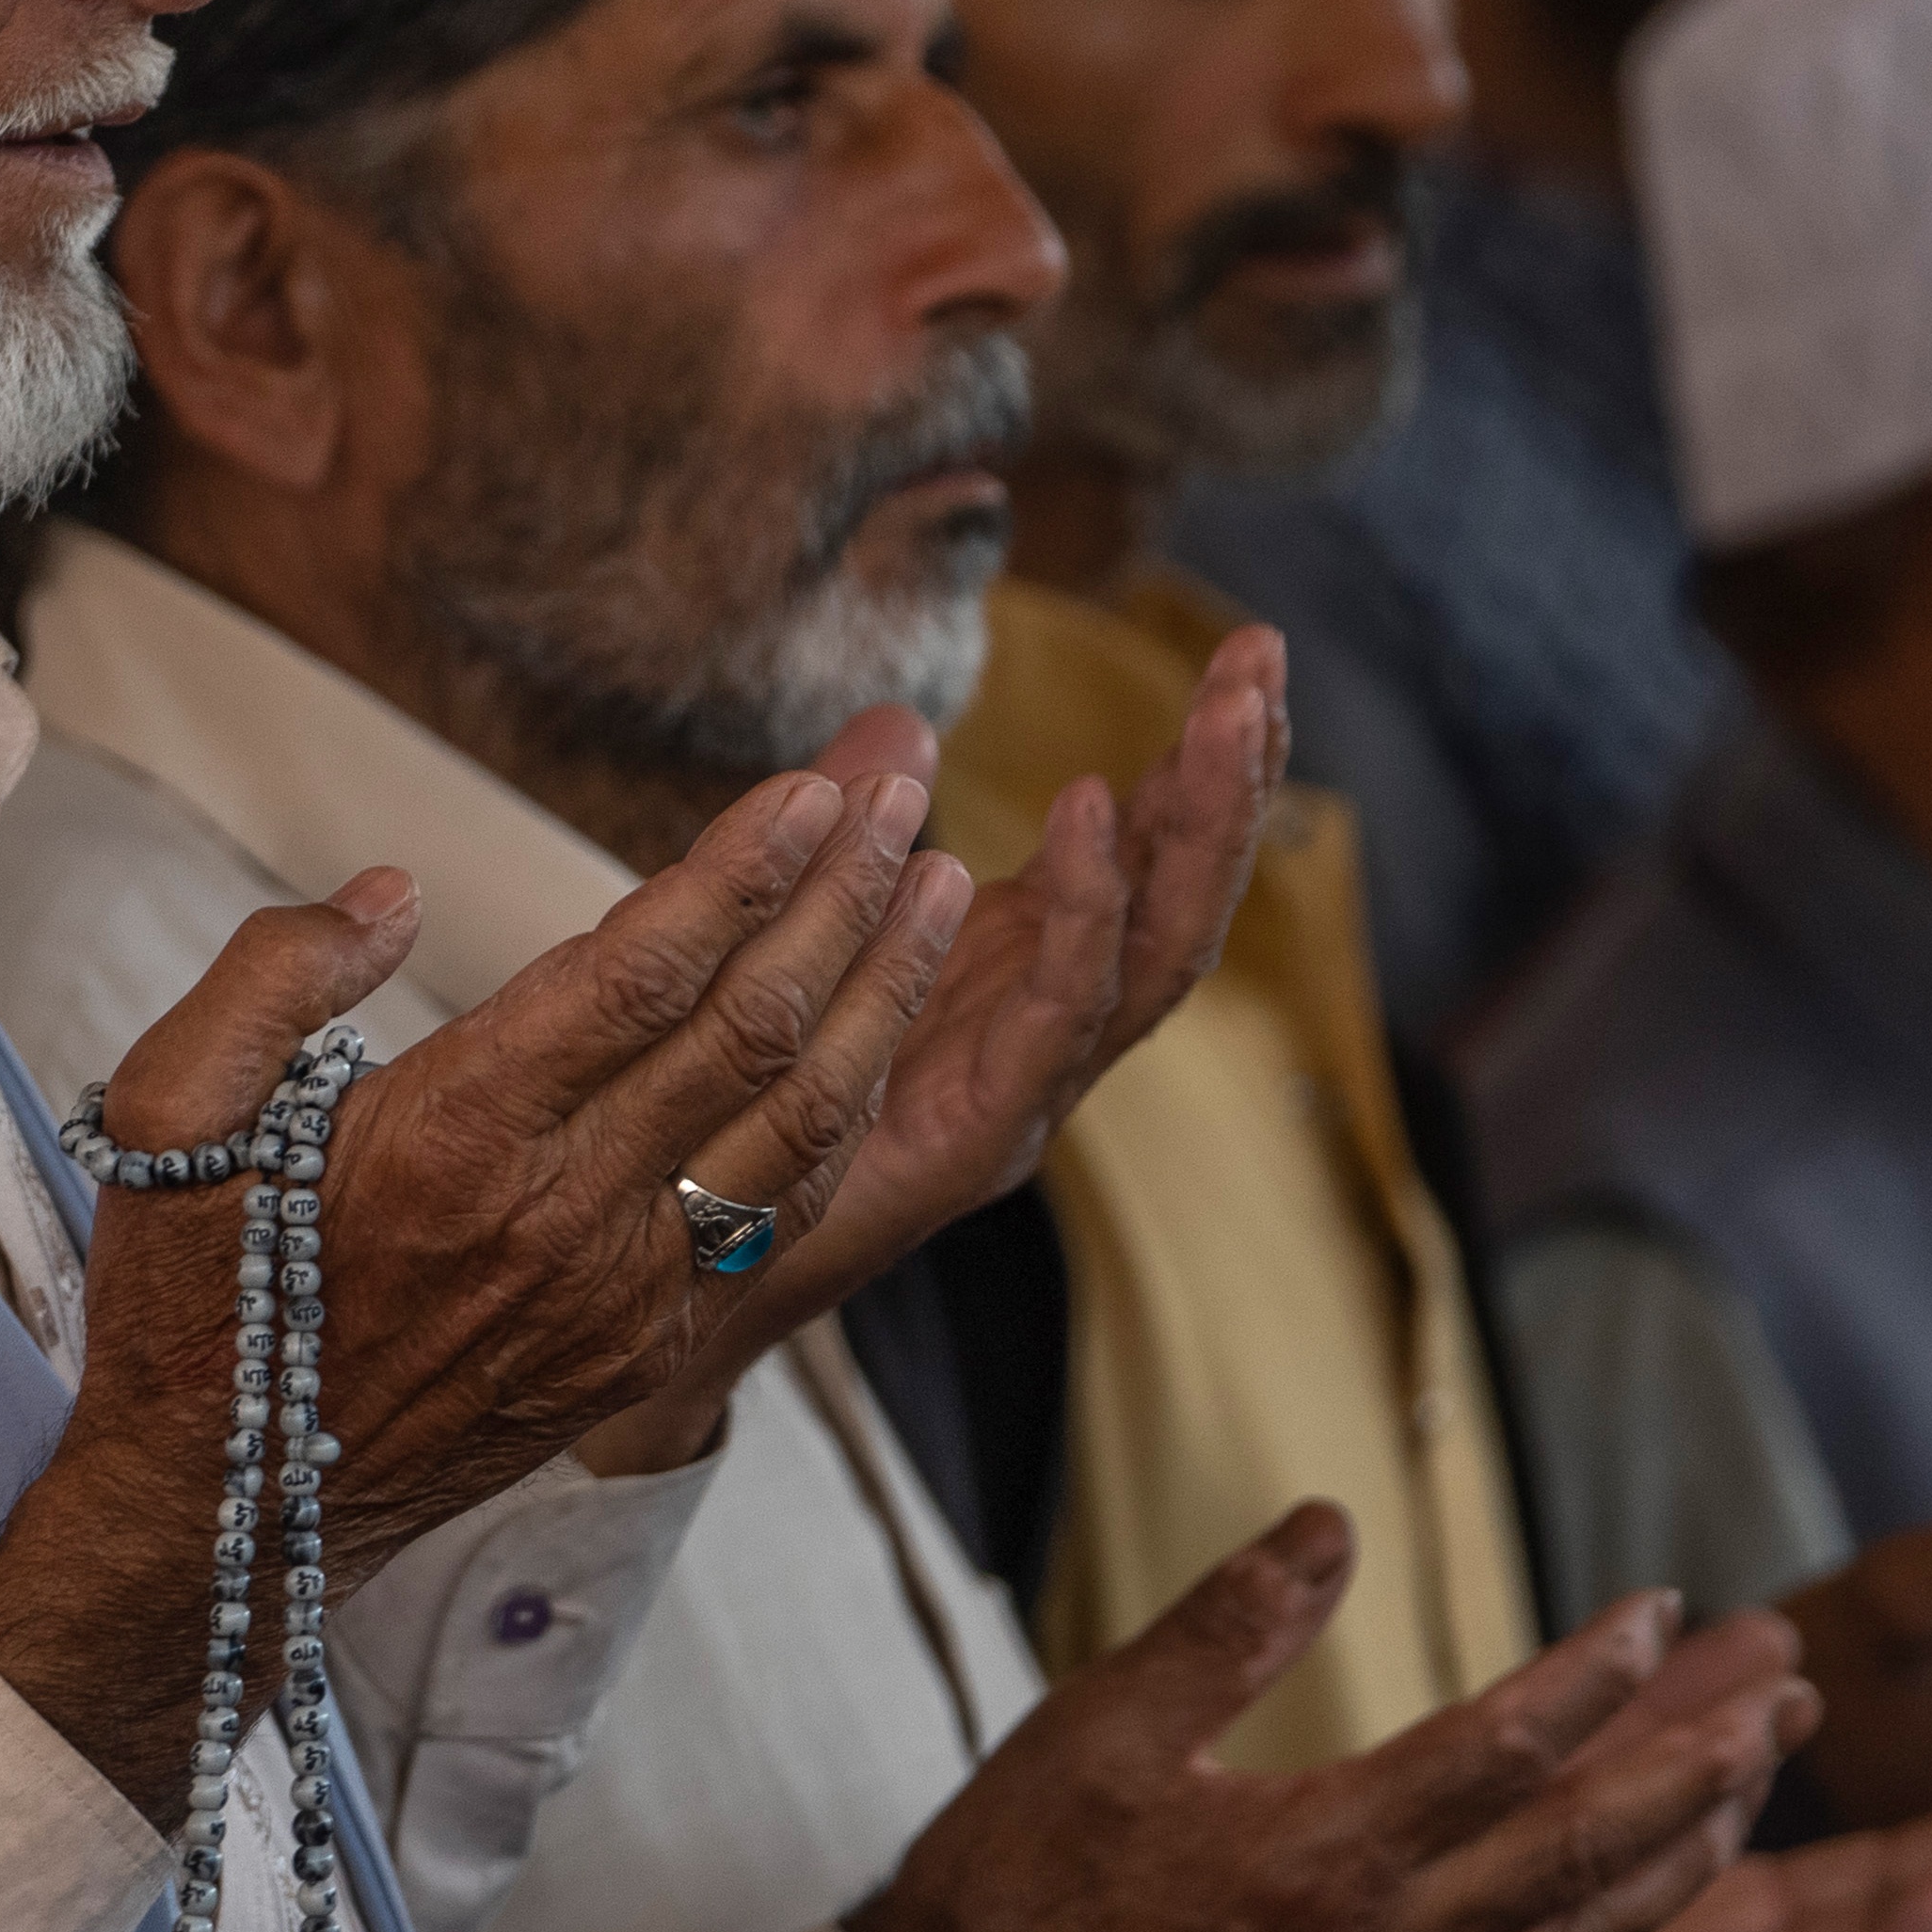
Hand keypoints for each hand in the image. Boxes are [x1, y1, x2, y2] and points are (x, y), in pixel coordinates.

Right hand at [0, 762, 965, 1818]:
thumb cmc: (191, 1296)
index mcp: (451, 1138)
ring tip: (946, 889)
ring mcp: (622, 1289)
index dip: (742, 869)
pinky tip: (886, 1031)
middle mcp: (562, 1213)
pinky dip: (849, 1109)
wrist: (228, 1516)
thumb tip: (390, 892)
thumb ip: (269, 977)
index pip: (641, 971)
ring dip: (888, 996)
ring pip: (801, 1122)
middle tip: (911, 791)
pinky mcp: (647, 1342)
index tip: (815, 786)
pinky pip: (780, 1210)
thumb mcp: (170, 1114)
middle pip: (751, 1028)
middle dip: (847, 897)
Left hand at [580, 635, 1285, 1471]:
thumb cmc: (737, 1093)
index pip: (1149, 864)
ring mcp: (1028, 1094)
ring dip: (1198, 834)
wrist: (669, 1275)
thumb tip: (904, 719)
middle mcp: (1047, 1040)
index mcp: (1020, 982)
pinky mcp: (978, 1137)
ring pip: (1153, 956)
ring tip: (1223, 717)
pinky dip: (1084, 916)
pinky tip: (1088, 816)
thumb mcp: (810, 930)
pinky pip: (1055, 1020)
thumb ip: (861, 830)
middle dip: (1233, 784)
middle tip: (1261, 663)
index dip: (1204, 768)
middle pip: (1182, 904)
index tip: (1245, 656)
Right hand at [849, 1504, 1813, 1931]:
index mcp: (1323, 1857)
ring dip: (1685, 1860)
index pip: (1508, 1752)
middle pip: (1585, 1853)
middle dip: (1702, 1771)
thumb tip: (1335, 1519)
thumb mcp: (1103, 1720)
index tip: (1665, 1606)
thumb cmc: (1018, 1879)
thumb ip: (1233, 1620)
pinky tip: (1641, 1903)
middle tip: (1790, 1699)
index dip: (1601, 1674)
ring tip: (1760, 1788)